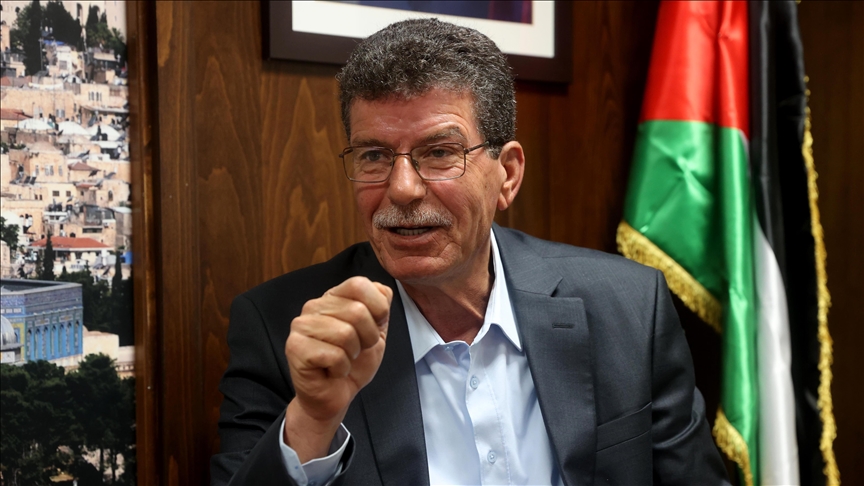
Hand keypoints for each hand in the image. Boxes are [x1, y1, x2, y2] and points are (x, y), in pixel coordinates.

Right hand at [283, 276, 391, 461]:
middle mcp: (314, 306)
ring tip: (342, 360)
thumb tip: (383, 290)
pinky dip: (341, 368)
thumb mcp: (377, 331)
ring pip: (346, 334)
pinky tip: (331, 370)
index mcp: (334, 297)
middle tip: (355, 351)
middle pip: (357, 311)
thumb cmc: (354, 363)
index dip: (377, 309)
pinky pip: (334, 355)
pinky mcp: (295, 348)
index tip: (372, 329)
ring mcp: (301, 326)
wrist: (336, 396)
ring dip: (352, 355)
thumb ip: (381, 307)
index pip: (359, 284)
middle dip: (367, 338)